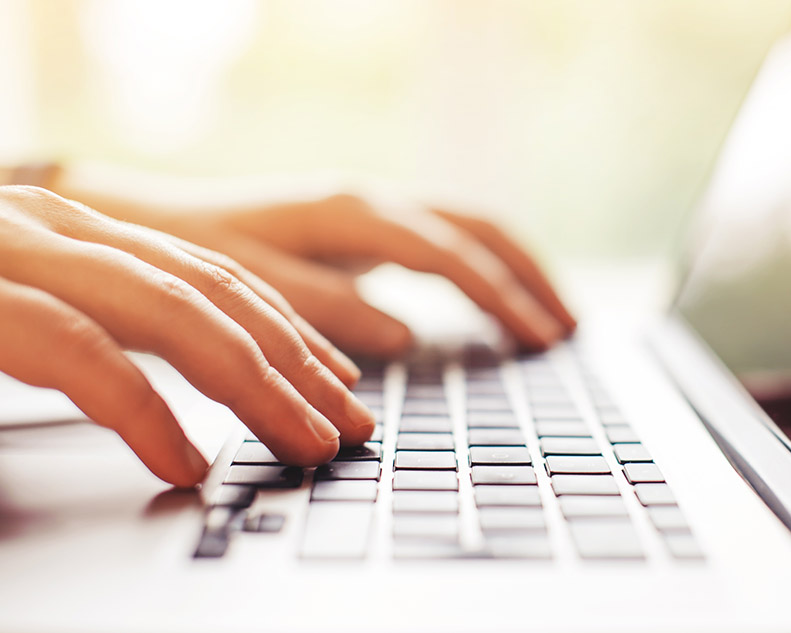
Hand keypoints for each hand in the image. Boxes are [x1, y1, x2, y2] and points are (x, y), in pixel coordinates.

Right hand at [0, 186, 375, 487]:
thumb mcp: (20, 304)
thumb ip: (91, 326)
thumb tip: (157, 376)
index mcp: (82, 231)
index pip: (215, 275)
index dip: (291, 328)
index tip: (340, 378)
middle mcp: (64, 228)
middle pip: (217, 292)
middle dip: (299, 362)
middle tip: (354, 421)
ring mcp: (21, 251)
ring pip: (174, 310)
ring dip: (257, 384)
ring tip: (308, 442)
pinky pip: (80, 352)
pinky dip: (144, 412)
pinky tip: (185, 463)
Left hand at [53, 168, 575, 356]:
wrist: (154, 219)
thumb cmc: (192, 252)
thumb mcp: (247, 284)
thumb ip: (324, 308)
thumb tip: (404, 336)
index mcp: (351, 212)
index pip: (450, 254)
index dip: (502, 298)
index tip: (542, 339)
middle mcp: (373, 201)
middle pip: (479, 227)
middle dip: (530, 276)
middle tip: (569, 328)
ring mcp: (374, 210)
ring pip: (470, 228)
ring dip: (517, 268)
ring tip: (553, 316)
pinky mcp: (369, 228)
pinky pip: (447, 241)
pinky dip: (484, 270)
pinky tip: (496, 301)